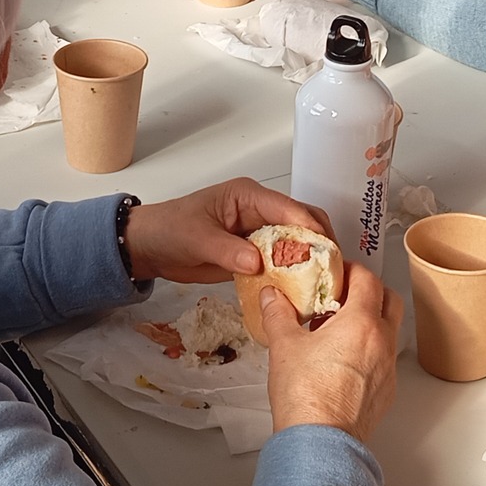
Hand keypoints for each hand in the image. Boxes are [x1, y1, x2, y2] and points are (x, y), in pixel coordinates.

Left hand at [124, 179, 331, 282]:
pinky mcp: (256, 253)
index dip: (308, 227)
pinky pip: (283, 261)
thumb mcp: (197, 239)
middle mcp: (260, 210)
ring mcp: (260, 232)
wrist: (151, 247)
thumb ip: (228, 251)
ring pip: (297, 242)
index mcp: (248, 196)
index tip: (324, 250)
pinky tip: (304, 290)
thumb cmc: (170, 231)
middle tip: (333, 269)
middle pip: (303, 221)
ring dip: (311, 259)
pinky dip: (295, 273)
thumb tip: (258, 263)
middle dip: (319, 242)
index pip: (287, 208)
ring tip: (326, 282)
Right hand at [263, 263, 403, 444]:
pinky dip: (371, 350)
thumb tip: (272, 297)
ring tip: (339, 329)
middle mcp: (382, 342)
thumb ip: (278, 314)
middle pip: (390, 300)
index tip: (338, 272)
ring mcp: (388, 368)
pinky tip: (344, 361)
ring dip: (371, 322)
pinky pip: (385, 360)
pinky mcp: (387, 391)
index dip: (352, 270)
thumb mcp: (284, 346)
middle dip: (370, 292)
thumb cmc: (306, 396)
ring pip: (389, 331)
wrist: (320, 443)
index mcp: (361, 323)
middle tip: (344, 294)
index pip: (368, 279)